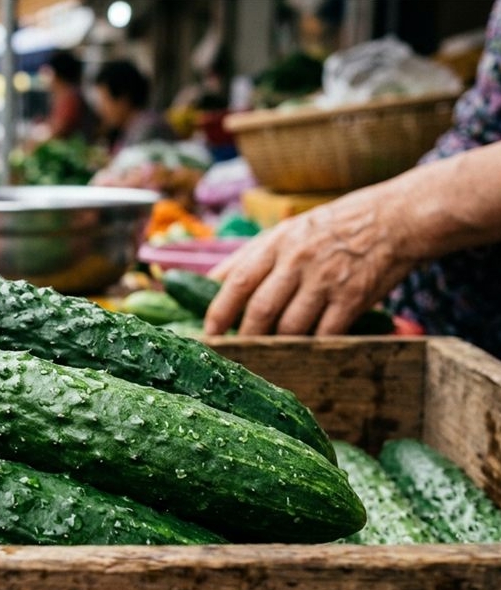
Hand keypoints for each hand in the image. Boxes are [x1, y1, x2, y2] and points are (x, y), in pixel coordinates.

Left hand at [204, 185, 418, 335]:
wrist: (395, 219)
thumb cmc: (333, 227)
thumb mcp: (287, 230)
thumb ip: (250, 255)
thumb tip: (210, 281)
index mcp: (277, 243)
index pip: (237, 282)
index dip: (218, 312)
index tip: (208, 334)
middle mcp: (298, 261)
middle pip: (260, 309)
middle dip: (244, 337)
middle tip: (235, 355)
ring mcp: (326, 280)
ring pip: (290, 326)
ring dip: (276, 346)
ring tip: (267, 356)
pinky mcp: (353, 298)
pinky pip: (325, 333)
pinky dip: (311, 348)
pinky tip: (303, 354)